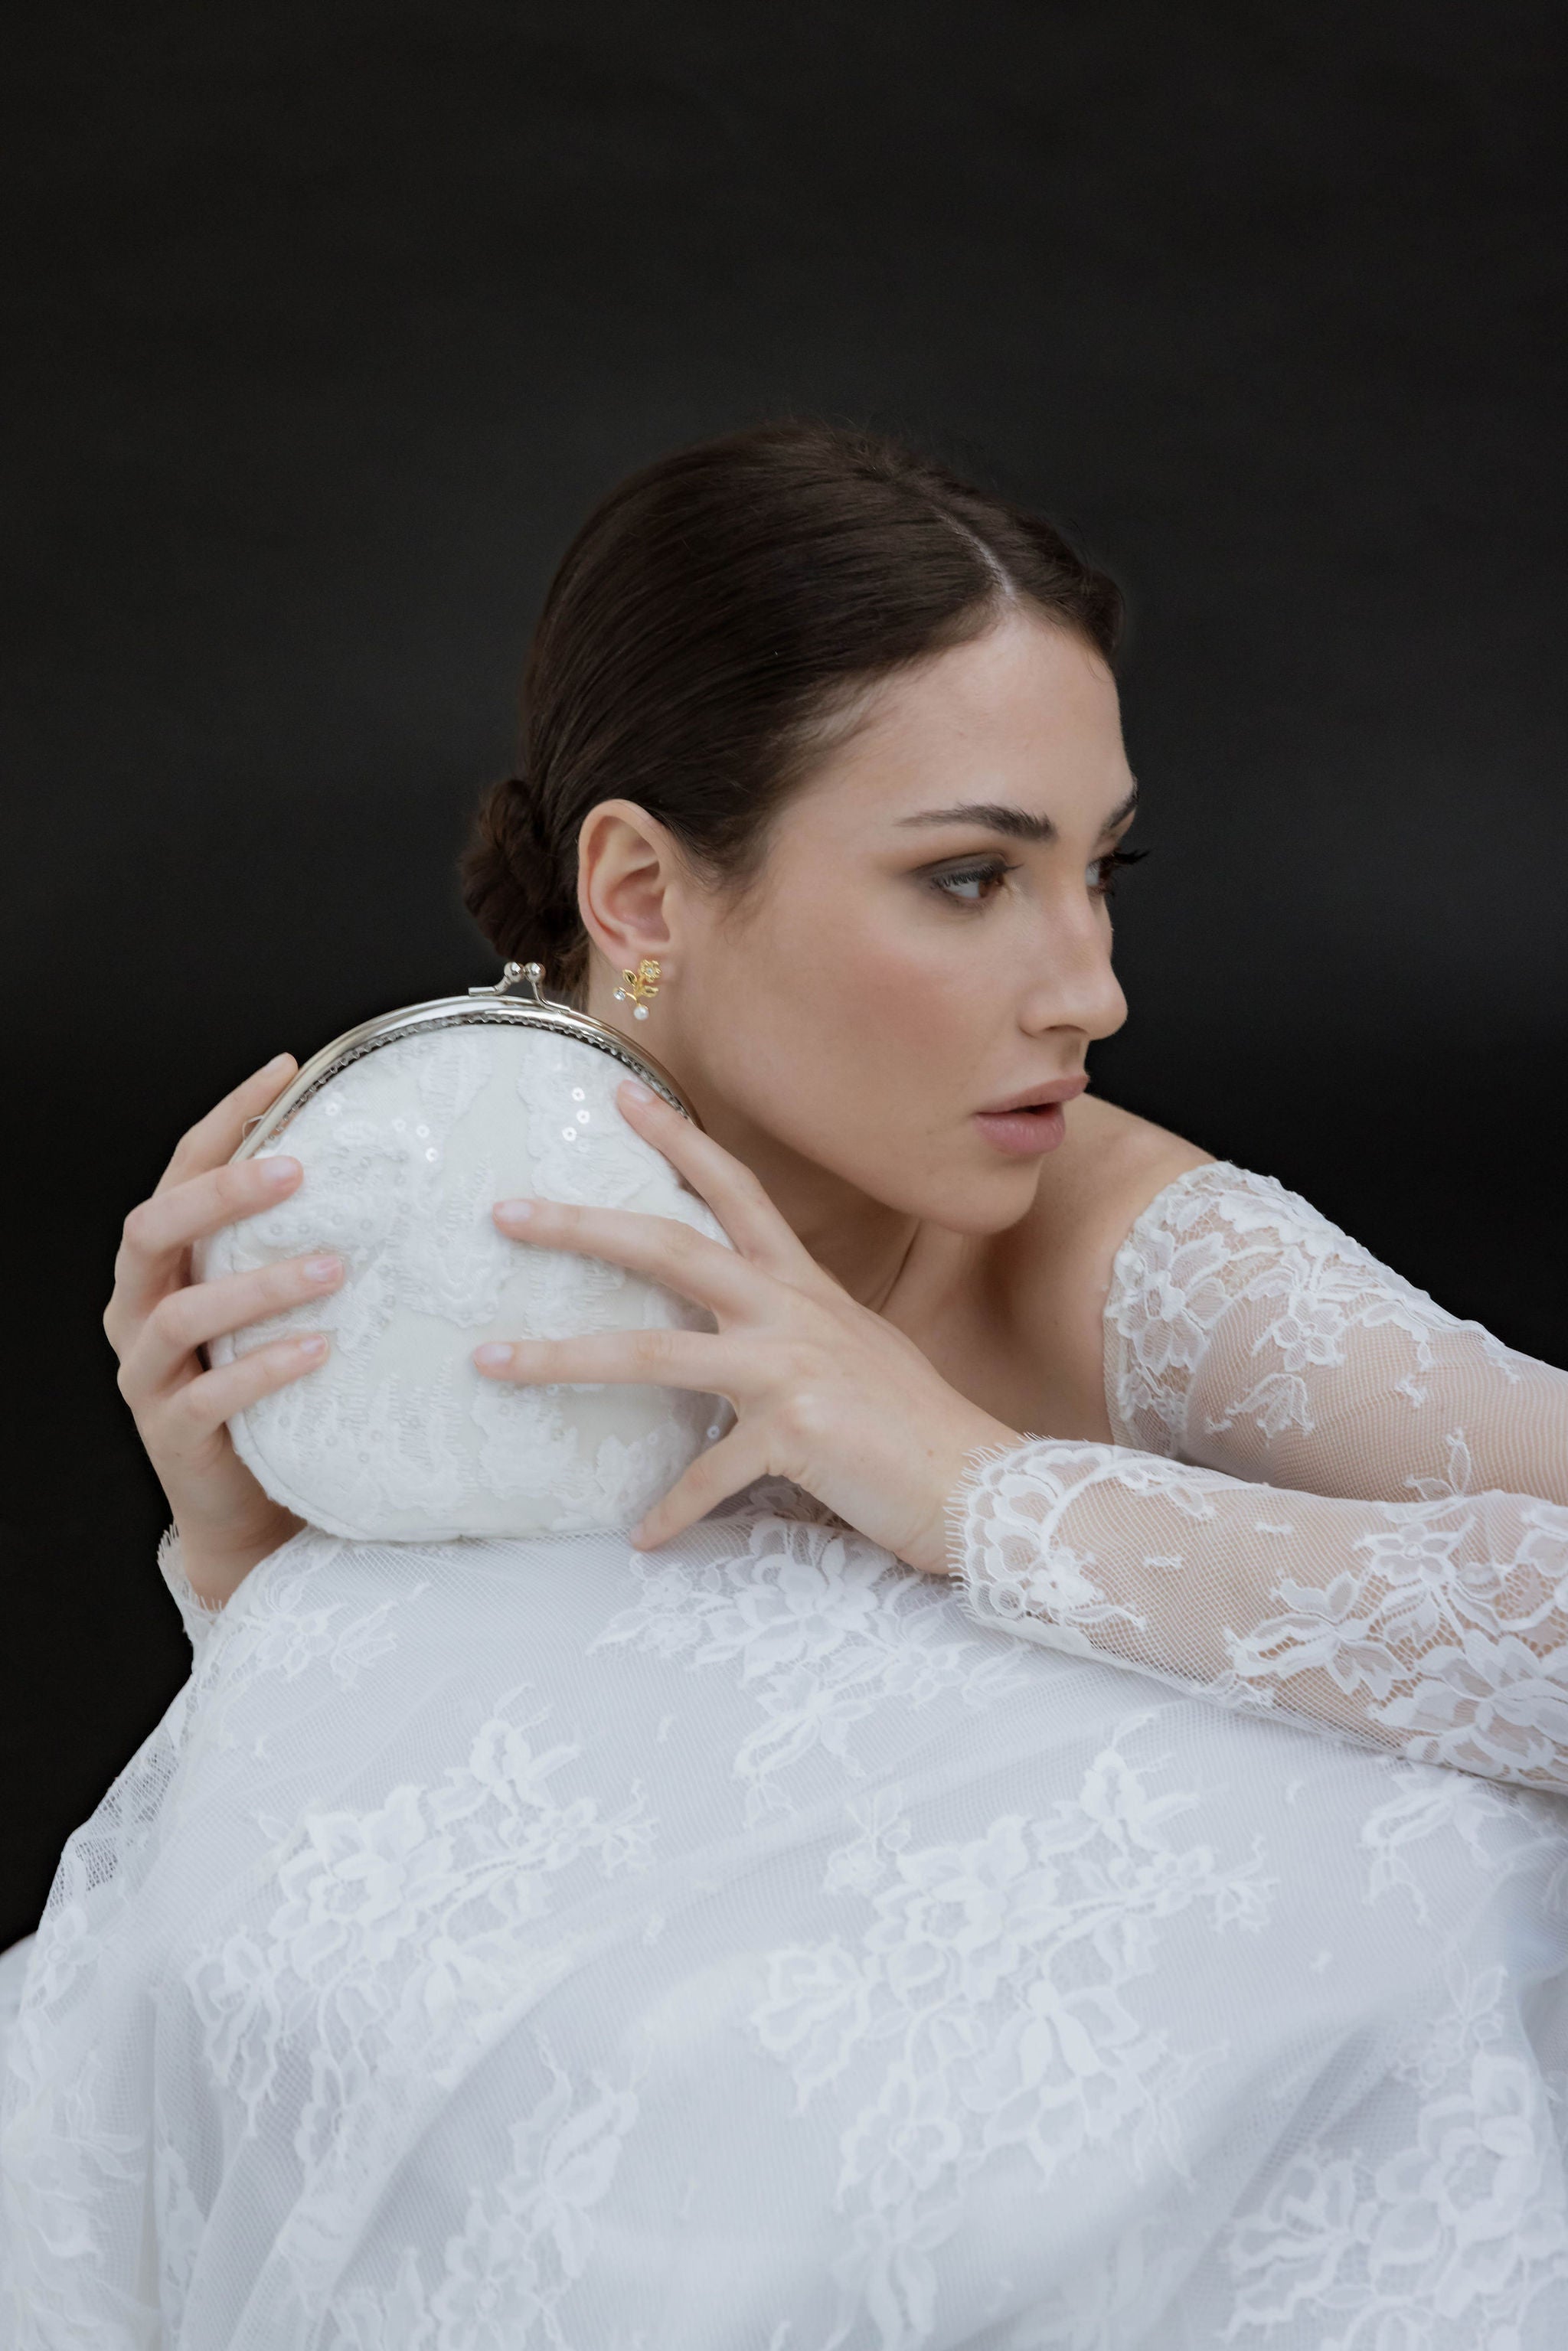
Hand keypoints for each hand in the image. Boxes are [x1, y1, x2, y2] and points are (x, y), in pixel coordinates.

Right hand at [103, 1053, 345, 1606]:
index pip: (181, 1170)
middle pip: (154, 1229)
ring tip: (335, 1266)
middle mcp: (138, 1308)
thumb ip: (296, 1241)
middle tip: (299, 1171)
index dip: (227, 1119)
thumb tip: (383, 1163)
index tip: (285, 1071)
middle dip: (223, 1193)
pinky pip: (210, 1396)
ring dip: (259, 1283)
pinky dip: (265, 1367)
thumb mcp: (274, 1303)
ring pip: (181, 1313)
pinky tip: (321, 1348)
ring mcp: (147, 1373)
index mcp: (162, 1263)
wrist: (249, 1503)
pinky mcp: (172, 1433)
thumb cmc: (272, 1384)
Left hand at [473, 1079, 1019, 1571]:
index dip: (678, 1139)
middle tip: (503, 1212)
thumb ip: (794, 1330)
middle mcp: (792, 1311)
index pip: (734, 1190)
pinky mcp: (793, 1433)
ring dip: (560, 1356)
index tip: (622, 1095)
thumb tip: (737, 1329)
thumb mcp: (855, 1352)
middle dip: (580, 1226)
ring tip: (491, 1361)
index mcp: (805, 1287)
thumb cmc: (913, 1426)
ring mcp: (790, 1368)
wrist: (979, 1485)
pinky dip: (672, 1511)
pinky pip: (707, 1475)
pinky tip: (643, 1538)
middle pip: (668, 1247)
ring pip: (651, 1349)